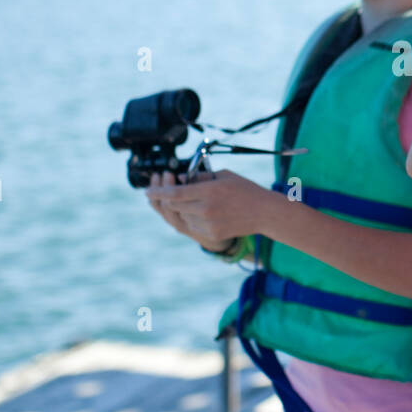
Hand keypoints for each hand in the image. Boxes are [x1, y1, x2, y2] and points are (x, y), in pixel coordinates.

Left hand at [145, 169, 276, 249]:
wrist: (264, 212)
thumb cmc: (245, 190)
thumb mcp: (223, 176)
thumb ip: (199, 178)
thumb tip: (178, 180)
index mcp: (209, 191)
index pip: (174, 192)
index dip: (158, 191)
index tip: (147, 190)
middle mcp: (206, 209)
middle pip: (174, 206)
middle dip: (166, 199)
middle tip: (164, 193)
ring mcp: (208, 224)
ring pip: (182, 217)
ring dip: (180, 209)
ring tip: (191, 201)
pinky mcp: (212, 235)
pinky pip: (192, 226)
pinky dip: (191, 219)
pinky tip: (200, 212)